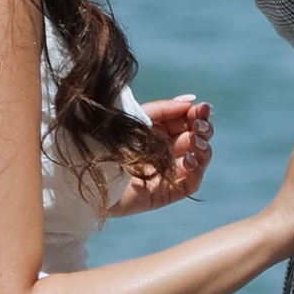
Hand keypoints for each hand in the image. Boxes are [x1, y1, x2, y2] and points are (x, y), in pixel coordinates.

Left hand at [113, 92, 211, 210]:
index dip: (198, 114)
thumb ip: (165, 109)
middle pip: (197, 139)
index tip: (203, 109)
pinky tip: (190, 158)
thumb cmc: (109, 140)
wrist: (89, 168)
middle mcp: (165, 151)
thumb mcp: (139, 118)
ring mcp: (167, 172)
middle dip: (203, 129)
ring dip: (203, 148)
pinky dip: (197, 170)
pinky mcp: (165, 192)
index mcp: (159, 131)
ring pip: (199, 159)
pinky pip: (191, 183)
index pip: (187, 122)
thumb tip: (192, 100)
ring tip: (195, 141)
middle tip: (199, 125)